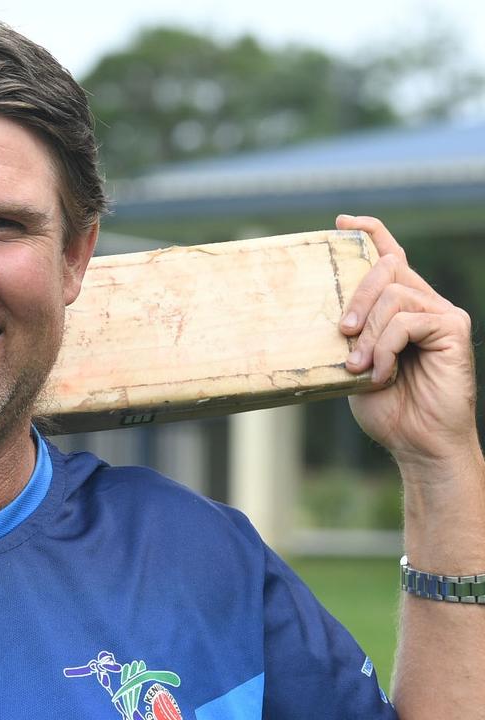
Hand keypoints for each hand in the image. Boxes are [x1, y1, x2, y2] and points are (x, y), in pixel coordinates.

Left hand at [337, 215, 478, 468]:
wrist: (417, 442)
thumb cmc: (386, 406)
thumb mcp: (356, 363)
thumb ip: (352, 333)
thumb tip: (329, 315)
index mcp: (400, 307)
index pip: (389, 256)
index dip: (370, 233)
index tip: (342, 223)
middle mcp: (424, 302)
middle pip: (385, 268)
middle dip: (355, 296)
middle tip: (342, 332)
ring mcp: (441, 313)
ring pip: (392, 296)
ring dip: (368, 333)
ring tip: (360, 366)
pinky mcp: (452, 328)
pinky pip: (407, 320)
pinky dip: (385, 347)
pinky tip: (381, 373)